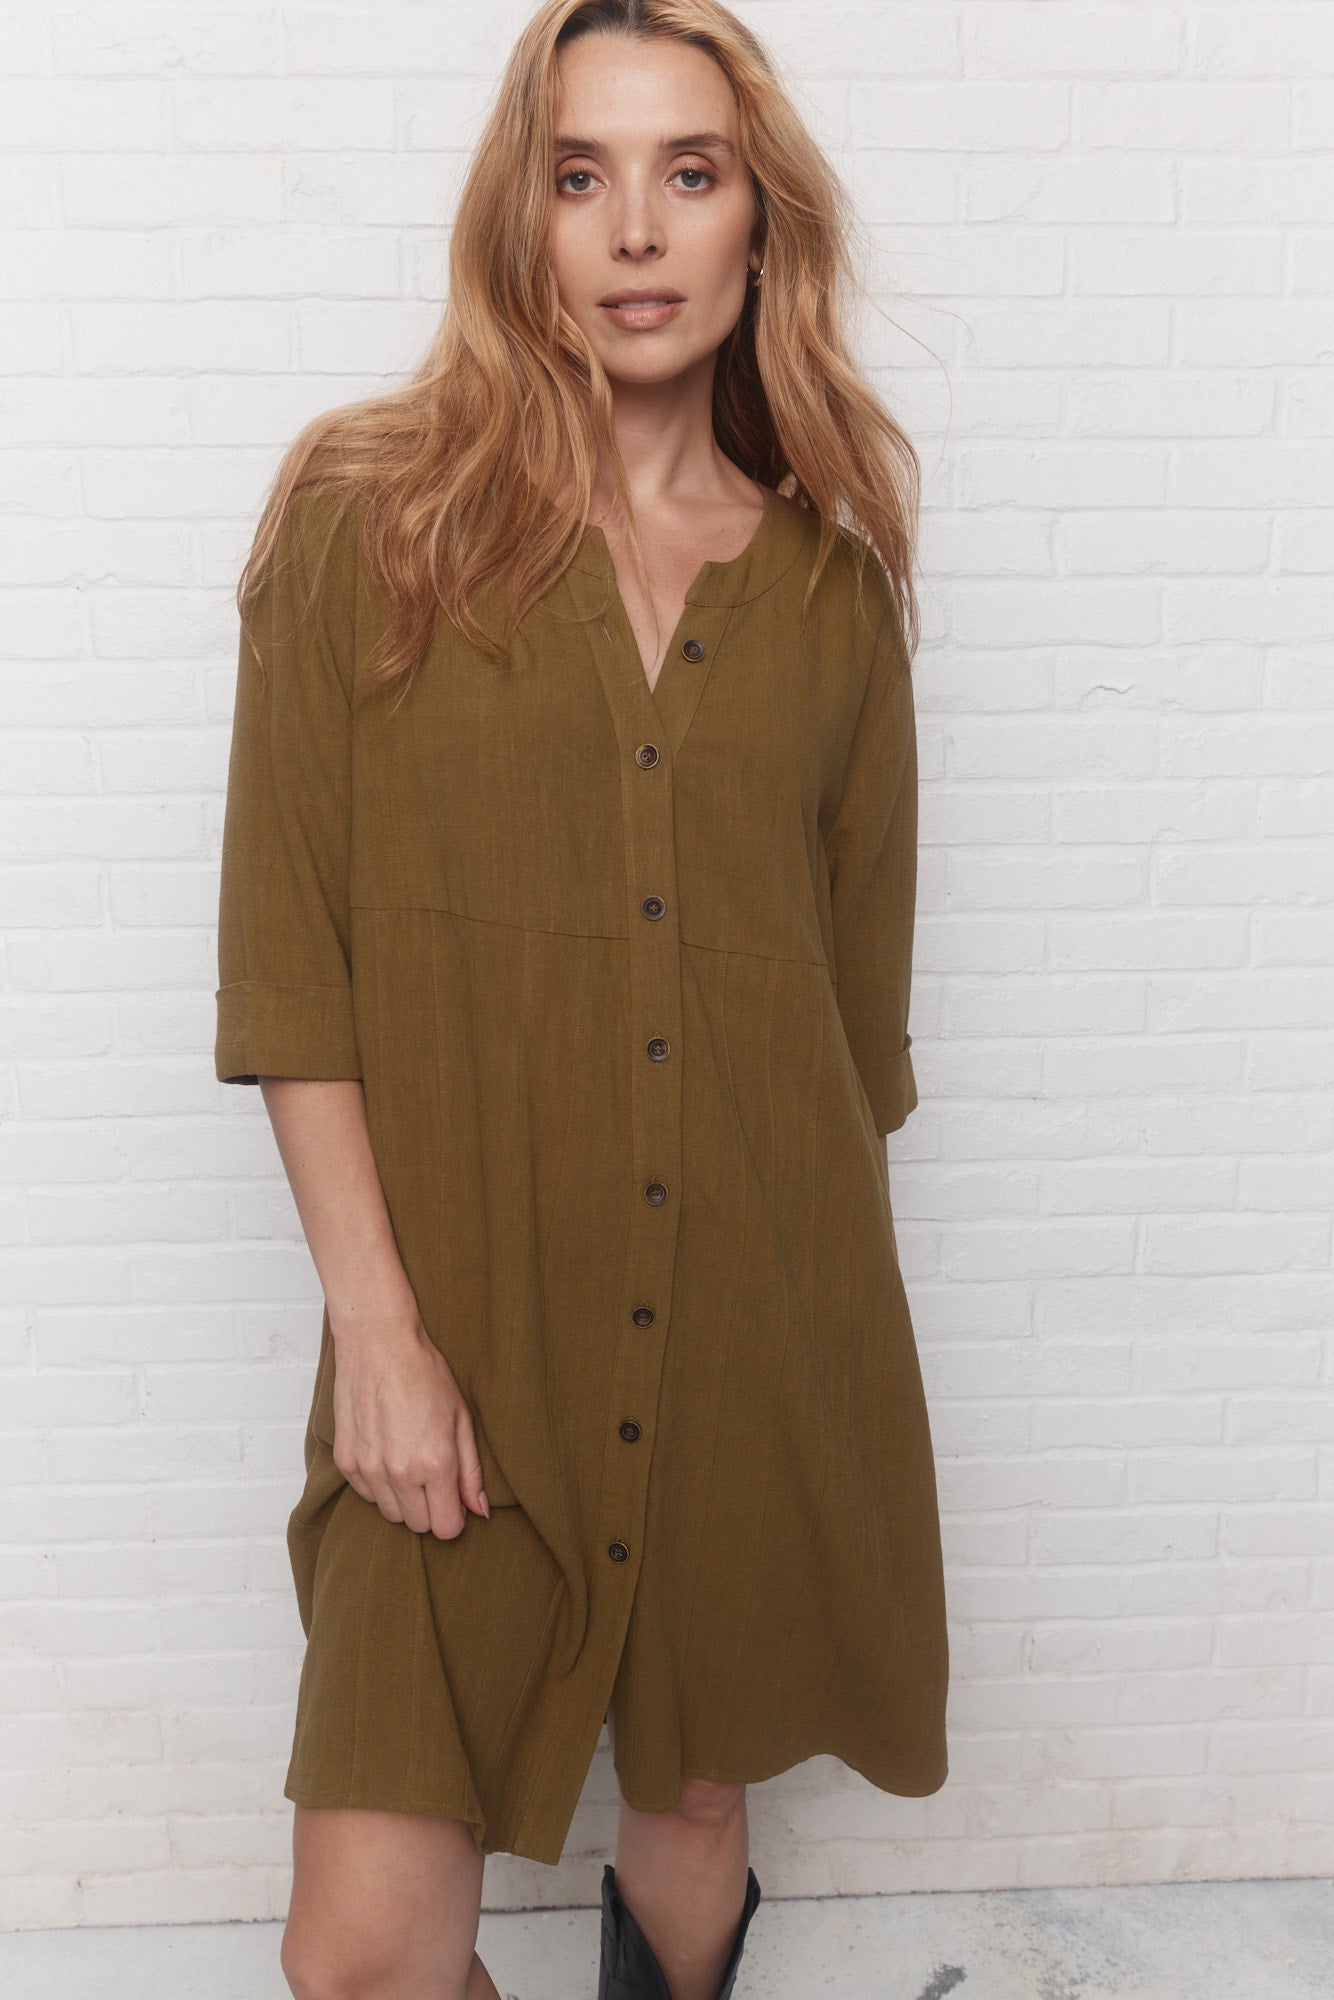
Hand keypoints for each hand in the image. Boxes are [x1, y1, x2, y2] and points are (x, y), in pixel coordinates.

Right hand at [326, 1308, 489, 1539]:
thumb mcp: (462, 1419)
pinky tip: (386, 1453)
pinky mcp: (346, 1461)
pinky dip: (378, 1484)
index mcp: (436, 1463)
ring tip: (409, 1461)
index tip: (453, 1500)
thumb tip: (478, 1510)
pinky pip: (366, 1495)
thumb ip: (470, 1471)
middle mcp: (401, 1472)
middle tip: (433, 1476)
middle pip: (418, 1525)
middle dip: (430, 1508)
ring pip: (390, 1514)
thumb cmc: (425, 1375)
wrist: (378, 1344)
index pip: (445, 1528)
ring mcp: (369, 1468)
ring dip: (403, 1499)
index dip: (453, 1517)